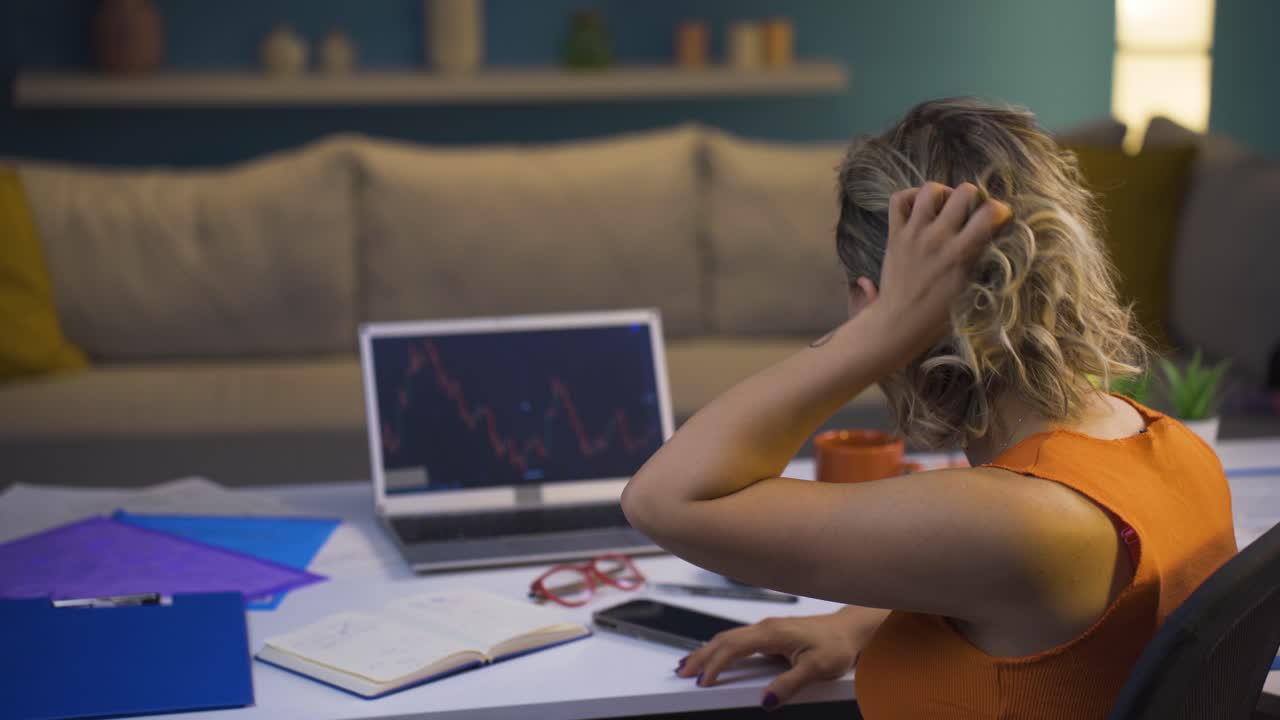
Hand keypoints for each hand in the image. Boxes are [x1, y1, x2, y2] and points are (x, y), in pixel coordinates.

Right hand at [674, 612, 875, 709]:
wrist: (851, 630)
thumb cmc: (837, 645)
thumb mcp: (818, 668)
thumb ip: (790, 684)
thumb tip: (766, 700)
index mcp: (772, 633)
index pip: (734, 648)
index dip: (716, 665)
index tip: (703, 682)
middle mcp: (765, 628)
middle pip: (724, 640)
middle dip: (701, 656)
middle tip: (682, 673)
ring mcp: (766, 630)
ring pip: (728, 639)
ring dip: (706, 651)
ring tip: (688, 665)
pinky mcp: (769, 635)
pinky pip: (737, 640)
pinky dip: (719, 649)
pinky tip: (714, 655)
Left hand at [871, 182, 1011, 361]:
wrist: (900, 322)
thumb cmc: (940, 314)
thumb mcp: (972, 289)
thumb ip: (982, 259)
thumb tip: (995, 235)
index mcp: (961, 254)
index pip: (990, 213)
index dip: (1000, 210)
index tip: (999, 218)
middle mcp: (937, 238)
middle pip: (964, 192)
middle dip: (974, 197)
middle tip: (971, 211)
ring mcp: (913, 234)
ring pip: (930, 190)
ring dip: (943, 194)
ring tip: (946, 207)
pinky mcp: (894, 234)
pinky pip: (899, 200)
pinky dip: (910, 197)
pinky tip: (920, 208)